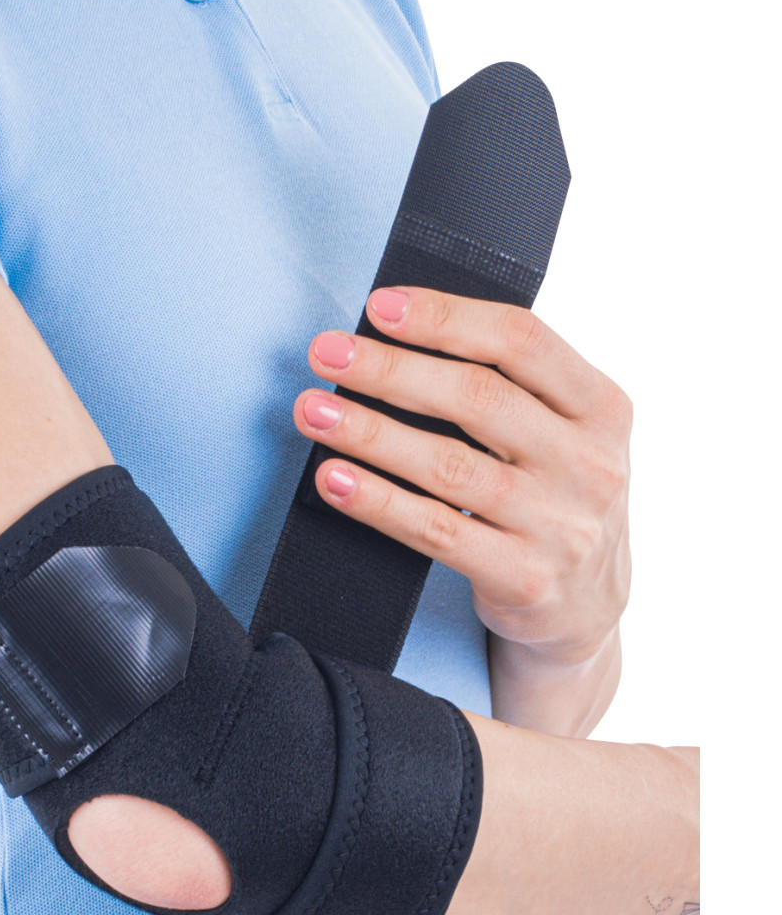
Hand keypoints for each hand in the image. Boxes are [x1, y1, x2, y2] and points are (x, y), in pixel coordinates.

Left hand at [293, 286, 631, 665]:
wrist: (587, 607)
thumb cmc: (555, 500)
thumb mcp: (563, 435)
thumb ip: (508, 389)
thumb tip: (394, 341)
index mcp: (601, 407)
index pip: (521, 341)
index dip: (444, 318)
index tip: (378, 306)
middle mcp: (588, 463)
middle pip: (477, 398)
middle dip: (390, 370)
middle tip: (326, 353)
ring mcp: (559, 525)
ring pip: (448, 465)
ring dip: (369, 433)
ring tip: (314, 412)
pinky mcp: (523, 578)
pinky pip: (435, 531)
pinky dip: (377, 502)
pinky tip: (335, 480)